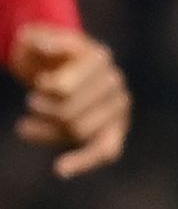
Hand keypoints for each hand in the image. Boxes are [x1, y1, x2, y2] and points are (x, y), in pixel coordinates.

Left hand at [10, 24, 131, 177]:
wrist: (58, 70)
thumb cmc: (43, 56)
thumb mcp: (36, 40)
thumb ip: (40, 40)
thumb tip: (47, 48)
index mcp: (99, 56)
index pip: (64, 89)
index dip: (45, 90)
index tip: (39, 82)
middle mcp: (115, 81)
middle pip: (68, 113)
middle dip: (42, 109)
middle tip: (33, 101)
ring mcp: (117, 107)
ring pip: (76, 132)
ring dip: (46, 131)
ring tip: (28, 124)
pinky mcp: (115, 130)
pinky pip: (105, 151)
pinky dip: (83, 161)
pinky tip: (60, 169)